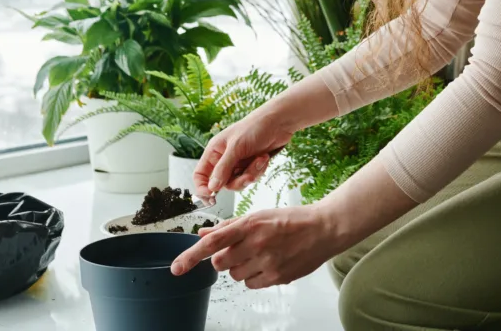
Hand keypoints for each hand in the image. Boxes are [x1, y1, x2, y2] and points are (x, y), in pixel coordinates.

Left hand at [170, 204, 345, 287]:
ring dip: (240, 267)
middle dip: (224, 259)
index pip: (213, 242)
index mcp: (250, 224)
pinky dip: (254, 277)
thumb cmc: (291, 219)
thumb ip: (229, 226)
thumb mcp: (258, 216)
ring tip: (259, 254)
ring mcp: (267, 262)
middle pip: (220, 263)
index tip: (176, 268)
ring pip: (235, 275)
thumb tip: (204, 233)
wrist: (323, 229)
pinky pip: (251, 284)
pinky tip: (268, 263)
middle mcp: (256, 243)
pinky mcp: (277, 277)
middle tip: (240, 250)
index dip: (191, 256)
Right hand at [194, 110, 293, 199]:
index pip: (200, 174)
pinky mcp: (251, 165)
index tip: (210, 196)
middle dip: (238, 181)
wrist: (279, 122)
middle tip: (249, 175)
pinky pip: (251, 178)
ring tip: (260, 160)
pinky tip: (264, 158)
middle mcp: (224, 158)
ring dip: (251, 174)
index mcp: (215, 151)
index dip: (202, 187)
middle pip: (222, 183)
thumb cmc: (255, 126)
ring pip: (238, 182)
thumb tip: (212, 187)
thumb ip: (223, 168)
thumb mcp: (236, 147)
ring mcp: (238, 163)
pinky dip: (259, 170)